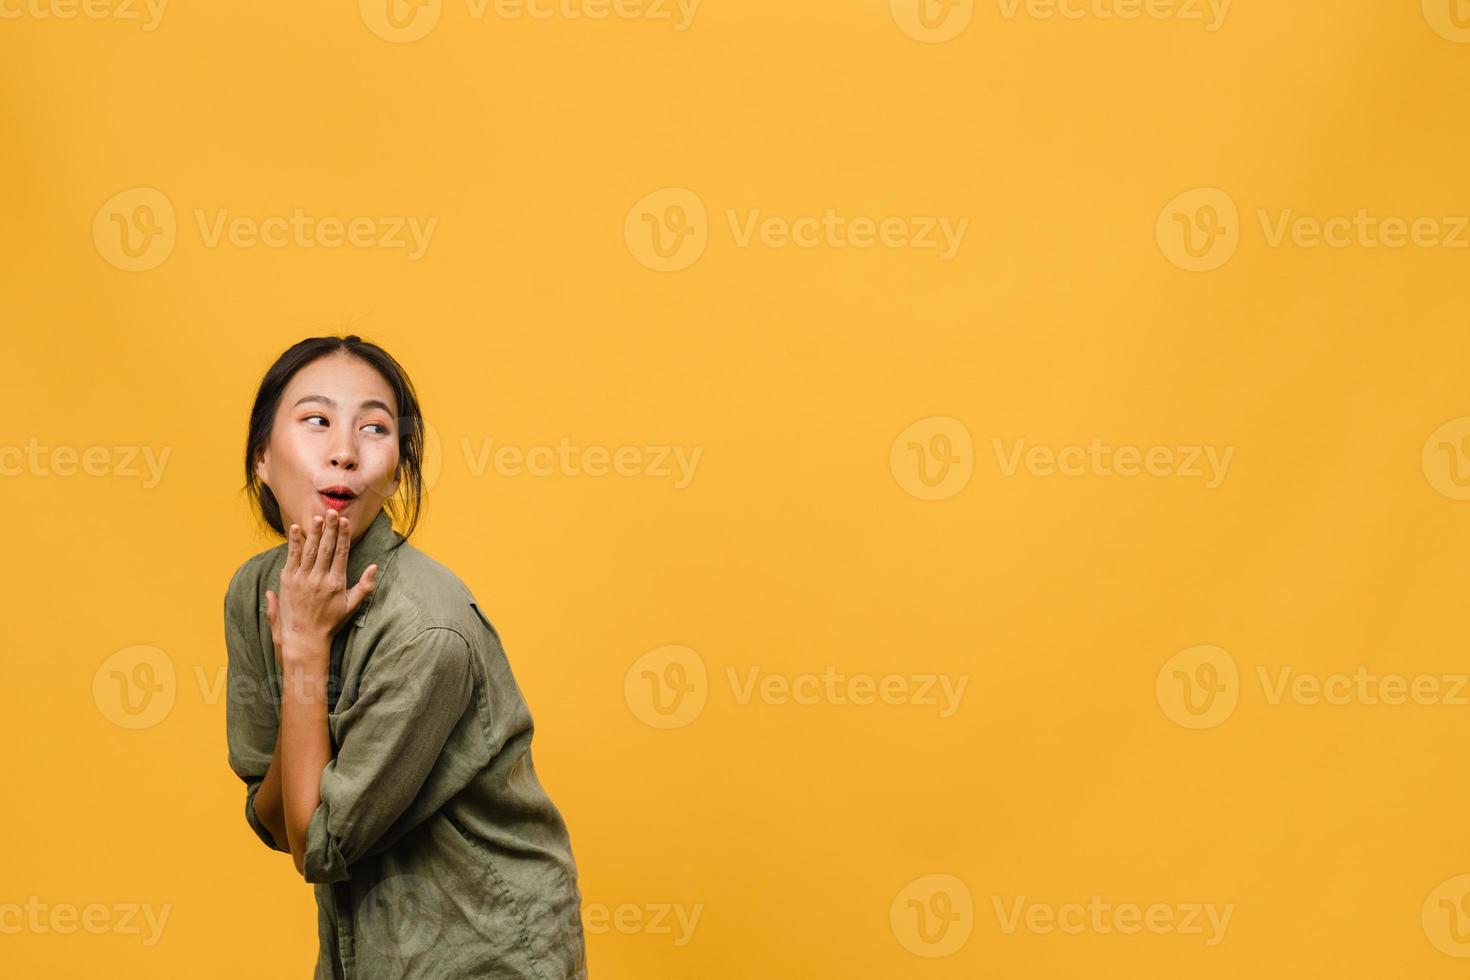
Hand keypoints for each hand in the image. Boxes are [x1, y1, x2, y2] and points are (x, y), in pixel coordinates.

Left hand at [265, 509, 378, 659]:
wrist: (304, 638)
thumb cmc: (330, 622)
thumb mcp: (352, 606)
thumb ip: (365, 586)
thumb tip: (375, 567)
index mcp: (336, 583)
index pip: (340, 554)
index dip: (343, 536)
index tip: (345, 521)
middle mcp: (318, 579)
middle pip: (325, 548)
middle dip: (329, 528)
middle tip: (332, 511)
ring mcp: (302, 579)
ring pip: (309, 550)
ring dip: (314, 532)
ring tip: (318, 517)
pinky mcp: (288, 581)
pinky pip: (292, 557)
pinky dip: (294, 542)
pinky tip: (296, 529)